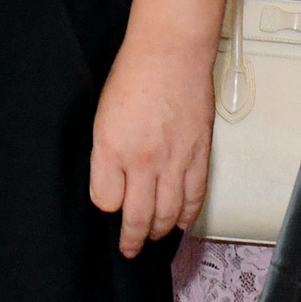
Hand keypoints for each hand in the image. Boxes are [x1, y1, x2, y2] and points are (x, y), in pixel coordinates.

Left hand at [86, 23, 215, 255]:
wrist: (170, 52)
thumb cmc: (133, 74)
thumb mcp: (102, 116)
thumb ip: (107, 153)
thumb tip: (112, 182)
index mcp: (111, 148)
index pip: (105, 200)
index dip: (107, 207)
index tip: (109, 206)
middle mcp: (142, 161)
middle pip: (137, 217)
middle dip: (132, 238)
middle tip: (129, 249)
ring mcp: (174, 160)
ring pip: (167, 214)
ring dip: (159, 231)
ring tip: (153, 237)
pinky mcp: (198, 155)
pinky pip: (194, 197)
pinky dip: (186, 215)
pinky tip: (179, 222)